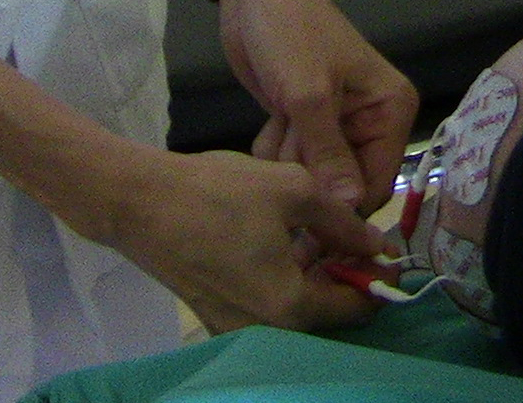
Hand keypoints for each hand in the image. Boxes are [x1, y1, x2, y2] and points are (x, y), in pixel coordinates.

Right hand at [65, 146, 390, 334]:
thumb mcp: (293, 191)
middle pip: (328, 314)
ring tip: (322, 233)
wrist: (138, 202)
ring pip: (299, 310)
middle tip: (352, 234)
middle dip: (346, 276)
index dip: (376, 276)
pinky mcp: (218, 317)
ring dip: (316, 278)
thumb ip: (343, 222)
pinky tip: (287, 244)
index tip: (383, 247)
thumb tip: (377, 245)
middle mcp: (268, 332)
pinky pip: (269, 307)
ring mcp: (238, 329)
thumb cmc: (217, 192)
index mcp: (291, 307)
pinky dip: (287, 281)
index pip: (356, 307)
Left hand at [222, 0, 417, 210]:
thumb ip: (328, 154)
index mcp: (390, 111)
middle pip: (344, 184)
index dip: (345, 209)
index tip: (309, 226)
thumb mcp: (308, 94)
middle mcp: (371, 122)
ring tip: (278, 127)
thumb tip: (349, 209)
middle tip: (287, 148)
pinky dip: (277, 150)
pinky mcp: (306, 122)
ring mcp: (337, 124)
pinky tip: (270, 124)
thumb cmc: (290, 31)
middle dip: (311, 176)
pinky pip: (294, 159)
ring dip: (289, 161)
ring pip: (314, 174)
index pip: (377, 184)